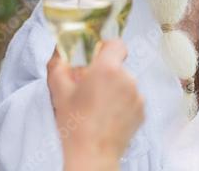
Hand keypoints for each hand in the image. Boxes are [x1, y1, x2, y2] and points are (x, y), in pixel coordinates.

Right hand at [47, 40, 143, 170]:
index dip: (106, 49)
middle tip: (90, 88)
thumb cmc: (75, 123)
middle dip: (106, 73)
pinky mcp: (142, 111)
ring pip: (126, 83)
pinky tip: (108, 116)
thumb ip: (57, 63)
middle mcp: (127, 79)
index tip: (97, 58)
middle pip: (118, 66)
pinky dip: (122, 104)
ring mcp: (137, 96)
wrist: (92, 154)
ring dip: (115, 89)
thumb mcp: (59, 90)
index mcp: (108, 69)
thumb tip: (56, 49)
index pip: (117, 44)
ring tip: (98, 106)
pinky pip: (132, 99)